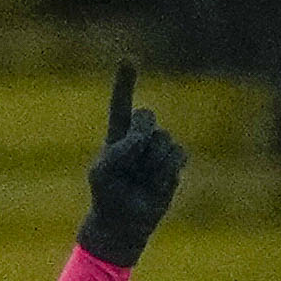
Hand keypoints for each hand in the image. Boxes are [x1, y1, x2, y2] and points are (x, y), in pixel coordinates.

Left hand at [78, 62, 185, 268]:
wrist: (124, 223)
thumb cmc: (107, 196)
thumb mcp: (103, 172)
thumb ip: (119, 149)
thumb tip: (144, 137)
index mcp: (117, 135)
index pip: (121, 104)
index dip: (126, 82)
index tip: (129, 58)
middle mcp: (139, 138)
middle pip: (147, 116)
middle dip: (141, 134)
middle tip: (132, 158)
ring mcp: (158, 150)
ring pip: (164, 139)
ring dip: (152, 161)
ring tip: (141, 179)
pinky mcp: (173, 164)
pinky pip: (178, 154)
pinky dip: (167, 170)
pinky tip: (157, 183)